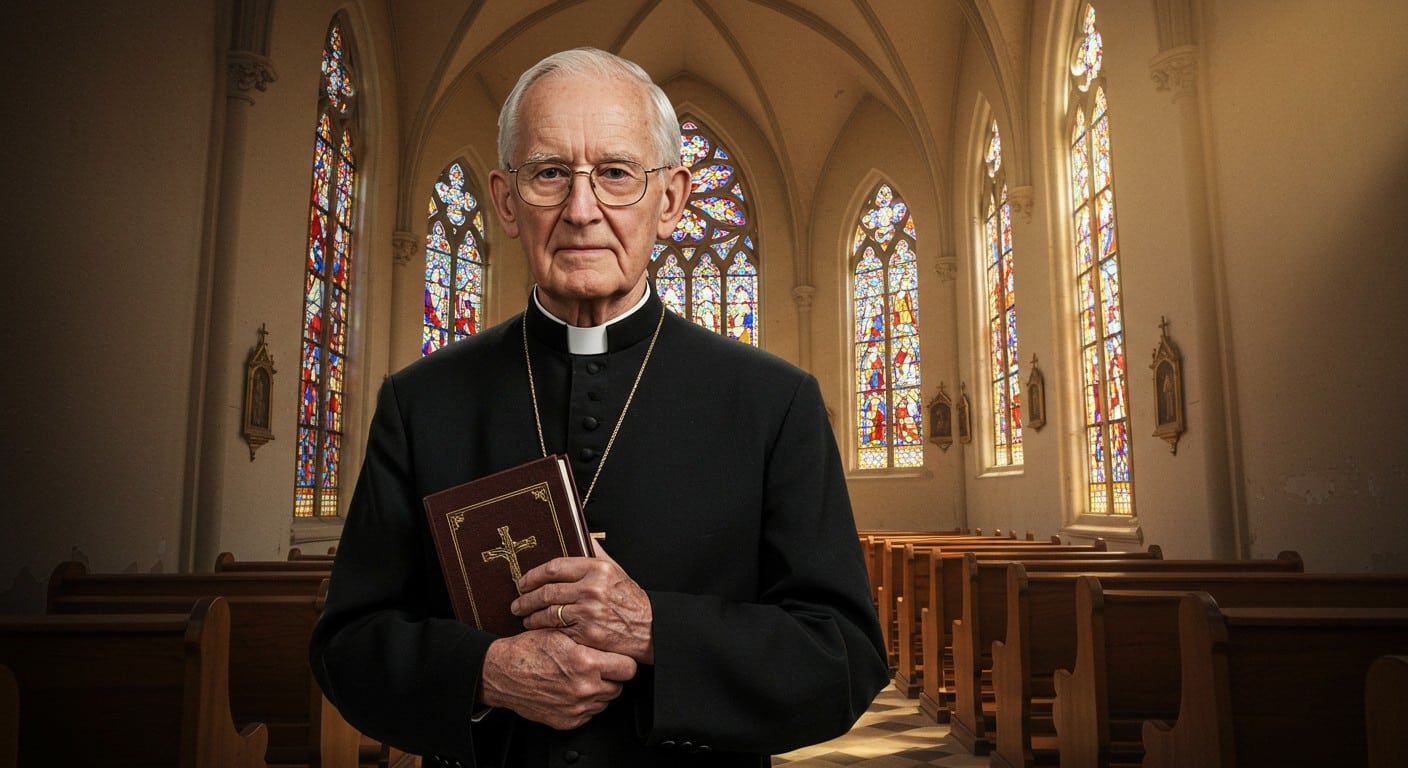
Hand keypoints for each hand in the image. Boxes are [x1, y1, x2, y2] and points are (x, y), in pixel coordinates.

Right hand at [479, 629, 635, 729]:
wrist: (502, 673)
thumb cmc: (528, 650)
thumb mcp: (561, 632)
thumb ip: (590, 637)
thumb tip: (612, 638)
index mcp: (585, 663)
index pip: (628, 668)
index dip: (623, 661)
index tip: (617, 658)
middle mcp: (584, 688)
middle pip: (619, 686)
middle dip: (612, 676)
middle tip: (598, 666)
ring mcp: (576, 707)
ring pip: (606, 700)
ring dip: (599, 689)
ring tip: (582, 676)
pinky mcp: (568, 721)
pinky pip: (590, 713)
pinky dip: (585, 703)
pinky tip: (572, 689)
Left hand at [512, 541, 654, 663]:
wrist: (651, 628)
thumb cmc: (631, 600)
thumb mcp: (616, 570)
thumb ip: (596, 552)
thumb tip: (580, 532)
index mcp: (598, 569)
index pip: (555, 567)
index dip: (534, 575)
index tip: (523, 581)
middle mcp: (592, 589)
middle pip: (547, 591)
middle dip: (526, 598)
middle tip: (517, 602)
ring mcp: (589, 612)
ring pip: (549, 612)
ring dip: (532, 616)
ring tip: (525, 617)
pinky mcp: (588, 633)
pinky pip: (558, 630)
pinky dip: (544, 630)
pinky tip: (539, 630)